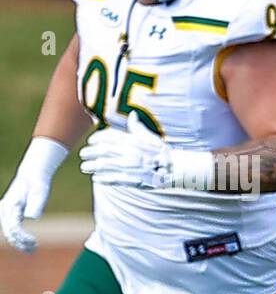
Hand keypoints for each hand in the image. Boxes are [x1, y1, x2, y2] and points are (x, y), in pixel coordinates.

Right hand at [1, 166, 53, 253]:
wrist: (32, 176)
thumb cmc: (37, 184)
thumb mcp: (39, 193)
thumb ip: (35, 205)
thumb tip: (30, 217)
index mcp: (10, 205)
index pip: (12, 227)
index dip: (22, 238)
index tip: (34, 243)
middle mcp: (5, 209)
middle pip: (9, 232)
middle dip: (20, 243)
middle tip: (33, 250)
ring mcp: (6, 212)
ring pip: (9, 232)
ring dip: (19, 243)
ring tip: (32, 251)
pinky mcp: (10, 214)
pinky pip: (12, 229)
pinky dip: (19, 239)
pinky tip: (29, 246)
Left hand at [79, 114, 212, 189]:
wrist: (175, 169)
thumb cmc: (163, 152)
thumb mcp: (151, 137)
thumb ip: (137, 127)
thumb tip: (132, 115)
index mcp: (131, 141)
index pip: (108, 137)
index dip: (97, 139)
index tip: (91, 141)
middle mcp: (128, 152)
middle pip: (102, 151)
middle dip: (90, 153)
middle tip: (83, 154)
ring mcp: (129, 166)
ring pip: (104, 165)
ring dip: (92, 166)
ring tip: (85, 167)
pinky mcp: (131, 179)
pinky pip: (112, 179)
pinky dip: (102, 179)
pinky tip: (96, 178)